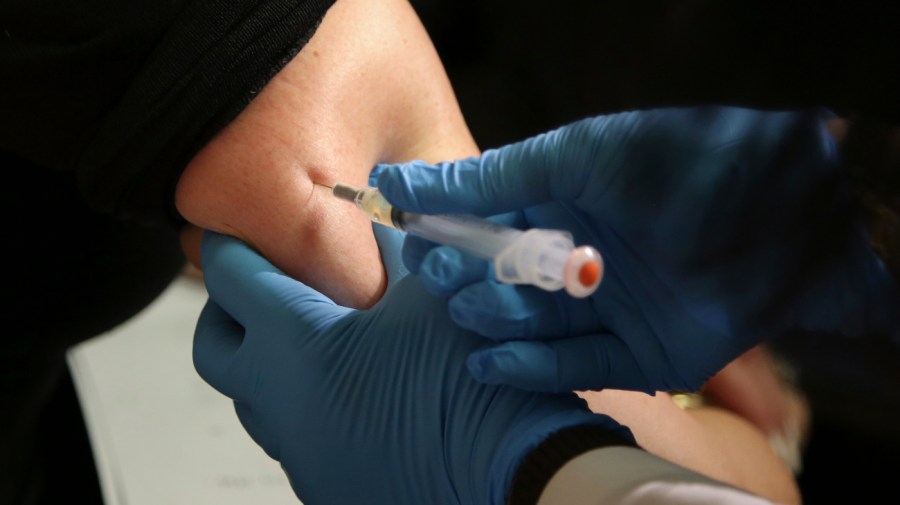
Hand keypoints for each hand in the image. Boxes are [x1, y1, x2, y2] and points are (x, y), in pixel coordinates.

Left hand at [193, 232, 631, 504]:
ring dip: (264, 360)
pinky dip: (299, 402)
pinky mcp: (320, 482)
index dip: (231, 245)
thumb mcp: (432, 295)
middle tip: (261, 285)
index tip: (237, 232)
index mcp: (294, 344)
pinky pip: (288, 434)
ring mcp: (296, 450)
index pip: (230, 277)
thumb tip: (381, 216)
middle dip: (227, 309)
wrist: (509, 472)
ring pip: (249, 396)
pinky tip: (347, 387)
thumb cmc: (469, 380)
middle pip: (213, 345)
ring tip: (312, 336)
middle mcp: (277, 402)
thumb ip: (397, 249)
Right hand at [376, 106, 899, 393]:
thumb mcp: (575, 156)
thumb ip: (490, 179)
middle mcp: (583, 259)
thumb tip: (401, 182)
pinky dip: (530, 368)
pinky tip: (490, 359)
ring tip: (473, 307)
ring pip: (529, 327)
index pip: (484, 224)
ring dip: (493, 319)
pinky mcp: (640, 357)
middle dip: (465, 279)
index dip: (444, 232)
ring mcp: (609, 310)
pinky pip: (573, 368)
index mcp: (566, 204)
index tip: (409, 236)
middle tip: (441, 275)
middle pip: (501, 281)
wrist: (784, 211)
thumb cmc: (677, 164)